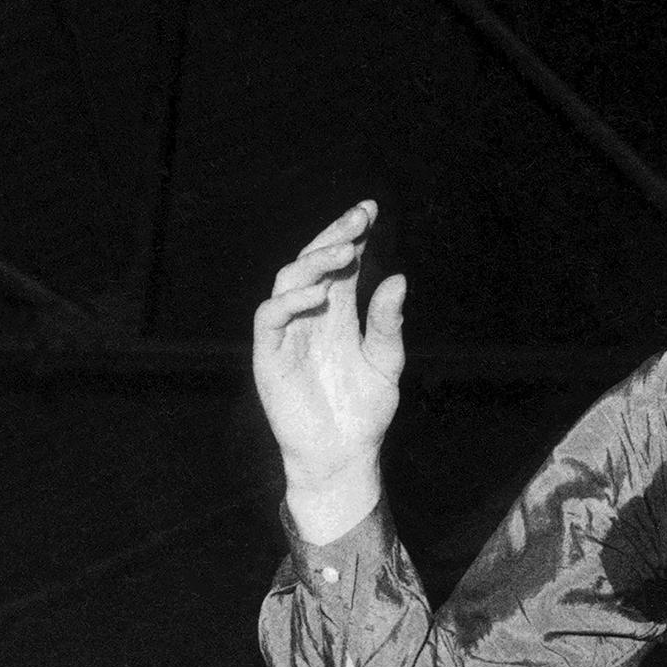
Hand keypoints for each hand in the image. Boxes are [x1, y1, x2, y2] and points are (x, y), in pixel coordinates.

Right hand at [252, 200, 405, 535]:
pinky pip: (269, 317)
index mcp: (339, 313)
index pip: (342, 264)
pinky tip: (319, 294)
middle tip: (359, 220)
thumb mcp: (386, 363)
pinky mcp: (268, 355)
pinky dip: (290, 302)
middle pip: (314, 263)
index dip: (351, 234)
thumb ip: (388, 324)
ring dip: (315, 262)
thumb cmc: (364, 412)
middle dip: (334, 237)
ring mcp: (287, 333)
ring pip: (289, 281)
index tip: (370, 210)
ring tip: (345, 252)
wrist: (343, 456)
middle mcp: (310, 316)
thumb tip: (398, 278)